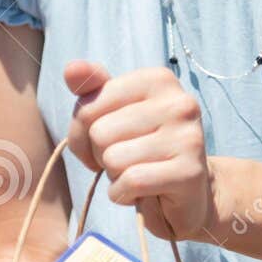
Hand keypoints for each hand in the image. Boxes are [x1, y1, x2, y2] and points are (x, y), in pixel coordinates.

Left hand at [63, 60, 217, 241]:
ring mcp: (188, 136)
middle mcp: (179, 102)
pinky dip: (124, 194)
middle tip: (123, 161)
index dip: (81, 133)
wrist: (188, 192)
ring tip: (136, 174)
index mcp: (158, 79)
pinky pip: (131, 181)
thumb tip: (72, 68)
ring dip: (115, 176)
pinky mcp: (190, 172)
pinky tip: (141, 193)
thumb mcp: (113, 114)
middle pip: (99, 133)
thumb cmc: (143, 148)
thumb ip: (91, 91)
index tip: (101, 143)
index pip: (88, 105)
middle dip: (100, 156)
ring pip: (113, 159)